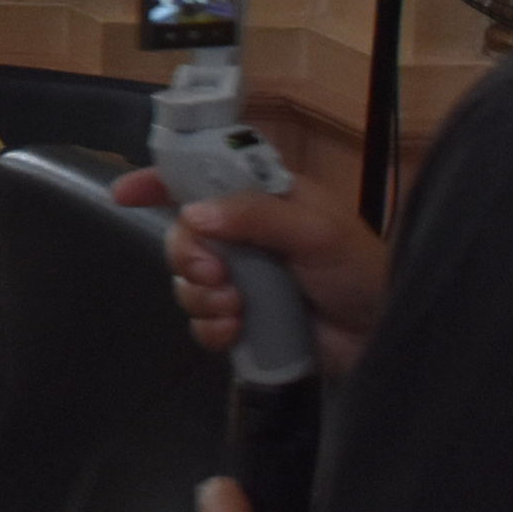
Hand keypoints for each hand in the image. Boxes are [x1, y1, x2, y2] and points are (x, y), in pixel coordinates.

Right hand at [108, 169, 388, 376]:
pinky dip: (210, 327)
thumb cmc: (361, 270)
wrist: (388, 335)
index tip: (124, 194)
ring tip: (235, 310)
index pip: (201, 176)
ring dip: (201, 296)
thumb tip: (194, 214)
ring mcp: (244, 279)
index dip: (159, 181)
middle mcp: (244, 235)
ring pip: (186, 280)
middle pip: (182, 234)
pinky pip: (202, 321)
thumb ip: (256, 216)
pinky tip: (234, 332)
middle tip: (214, 274)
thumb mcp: (316, 231)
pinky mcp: (245, 321)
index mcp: (261, 199)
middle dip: (187, 256)